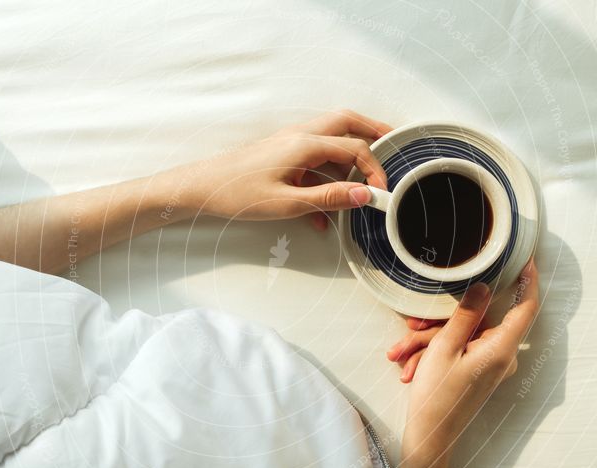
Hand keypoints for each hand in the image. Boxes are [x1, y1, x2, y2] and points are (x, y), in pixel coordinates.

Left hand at [178, 110, 392, 228]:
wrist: (202, 187)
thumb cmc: (238, 193)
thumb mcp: (287, 203)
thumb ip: (328, 199)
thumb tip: (364, 195)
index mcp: (305, 144)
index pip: (354, 148)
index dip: (374, 169)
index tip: (381, 192)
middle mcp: (300, 136)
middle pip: (347, 123)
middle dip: (373, 131)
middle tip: (394, 143)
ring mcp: (290, 143)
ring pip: (331, 136)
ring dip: (352, 150)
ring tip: (369, 170)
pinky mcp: (282, 155)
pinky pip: (314, 158)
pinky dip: (327, 175)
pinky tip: (324, 214)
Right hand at [395, 260, 538, 467]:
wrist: (429, 437)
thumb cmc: (436, 396)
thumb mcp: (444, 348)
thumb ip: (465, 315)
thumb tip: (485, 286)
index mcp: (501, 349)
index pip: (525, 308)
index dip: (527, 281)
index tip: (524, 259)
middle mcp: (501, 356)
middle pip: (476, 323)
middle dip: (439, 324)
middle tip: (410, 329)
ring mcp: (490, 366)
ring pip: (460, 337)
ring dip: (428, 342)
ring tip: (400, 354)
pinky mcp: (477, 372)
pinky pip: (458, 351)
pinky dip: (432, 354)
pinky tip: (408, 367)